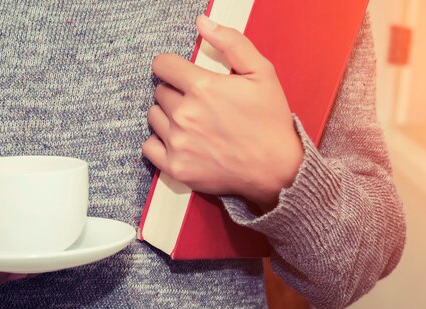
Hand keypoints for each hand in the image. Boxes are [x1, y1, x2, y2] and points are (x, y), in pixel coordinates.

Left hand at [142, 15, 303, 211]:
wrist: (277, 169)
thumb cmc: (270, 121)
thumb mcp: (262, 73)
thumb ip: (231, 43)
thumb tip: (203, 22)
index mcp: (203, 87)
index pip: (162, 65)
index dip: (171, 66)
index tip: (179, 73)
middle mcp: (185, 114)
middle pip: (159, 92)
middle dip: (175, 93)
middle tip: (198, 103)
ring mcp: (178, 143)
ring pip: (153, 117)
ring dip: (166, 116)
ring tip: (190, 123)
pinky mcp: (176, 167)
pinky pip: (148, 147)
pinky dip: (159, 143)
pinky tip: (179, 141)